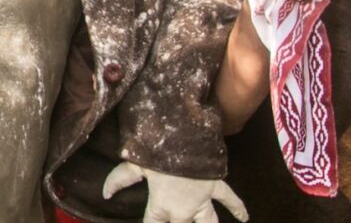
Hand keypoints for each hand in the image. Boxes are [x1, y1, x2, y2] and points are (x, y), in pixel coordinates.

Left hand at [103, 162, 247, 221]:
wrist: (184, 136)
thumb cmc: (157, 152)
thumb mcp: (134, 165)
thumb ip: (119, 180)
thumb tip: (105, 195)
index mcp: (162, 206)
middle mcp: (184, 209)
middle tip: (175, 222)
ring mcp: (202, 199)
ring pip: (209, 222)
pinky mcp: (215, 185)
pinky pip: (229, 198)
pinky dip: (238, 207)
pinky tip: (246, 218)